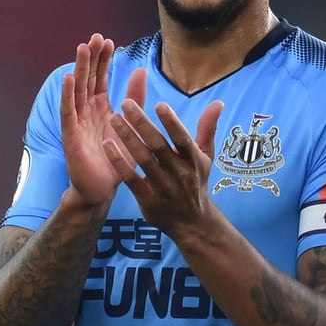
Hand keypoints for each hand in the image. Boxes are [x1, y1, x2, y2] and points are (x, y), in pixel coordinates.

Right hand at [60, 33, 145, 207]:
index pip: (100, 78)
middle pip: (87, 79)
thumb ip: (135, 98)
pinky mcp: (71, 135)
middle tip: (95, 37)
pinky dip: (68, 94)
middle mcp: (86, 111)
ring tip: (82, 48)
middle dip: (91, 58)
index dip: (102, 60)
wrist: (102, 189)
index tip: (107, 40)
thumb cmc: (116, 158)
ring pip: (77, 90)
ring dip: (79, 69)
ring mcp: (77, 122)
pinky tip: (69, 78)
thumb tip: (141, 69)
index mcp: (101, 107)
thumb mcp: (131, 124)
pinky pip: (68, 112)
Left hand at [103, 98, 223, 238]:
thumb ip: (208, 128)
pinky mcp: (147, 198)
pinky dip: (118, 162)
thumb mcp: (206, 156)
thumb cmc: (196, 182)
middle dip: (142, 123)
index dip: (172, 122)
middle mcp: (178, 172)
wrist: (192, 223)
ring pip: (142, 159)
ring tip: (114, 118)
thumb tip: (218, 102)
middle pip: (158, 145)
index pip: (182, 139)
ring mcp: (162, 186)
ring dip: (127, 137)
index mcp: (193, 160)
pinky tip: (107, 145)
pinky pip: (130, 178)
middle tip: (126, 103)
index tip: (159, 104)